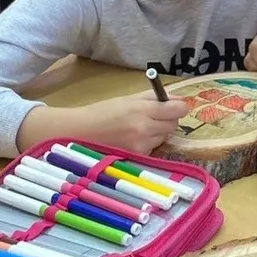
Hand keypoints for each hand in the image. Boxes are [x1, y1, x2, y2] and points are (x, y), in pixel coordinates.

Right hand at [15, 91, 190, 153]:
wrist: (77, 133)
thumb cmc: (102, 113)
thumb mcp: (128, 99)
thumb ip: (155, 98)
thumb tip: (180, 99)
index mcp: (142, 109)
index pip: (178, 109)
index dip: (178, 107)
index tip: (173, 107)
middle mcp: (144, 129)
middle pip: (173, 125)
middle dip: (167, 120)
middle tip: (152, 117)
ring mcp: (141, 146)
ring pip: (164, 138)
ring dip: (157, 133)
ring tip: (137, 129)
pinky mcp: (136, 158)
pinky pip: (153, 149)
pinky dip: (148, 144)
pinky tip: (132, 141)